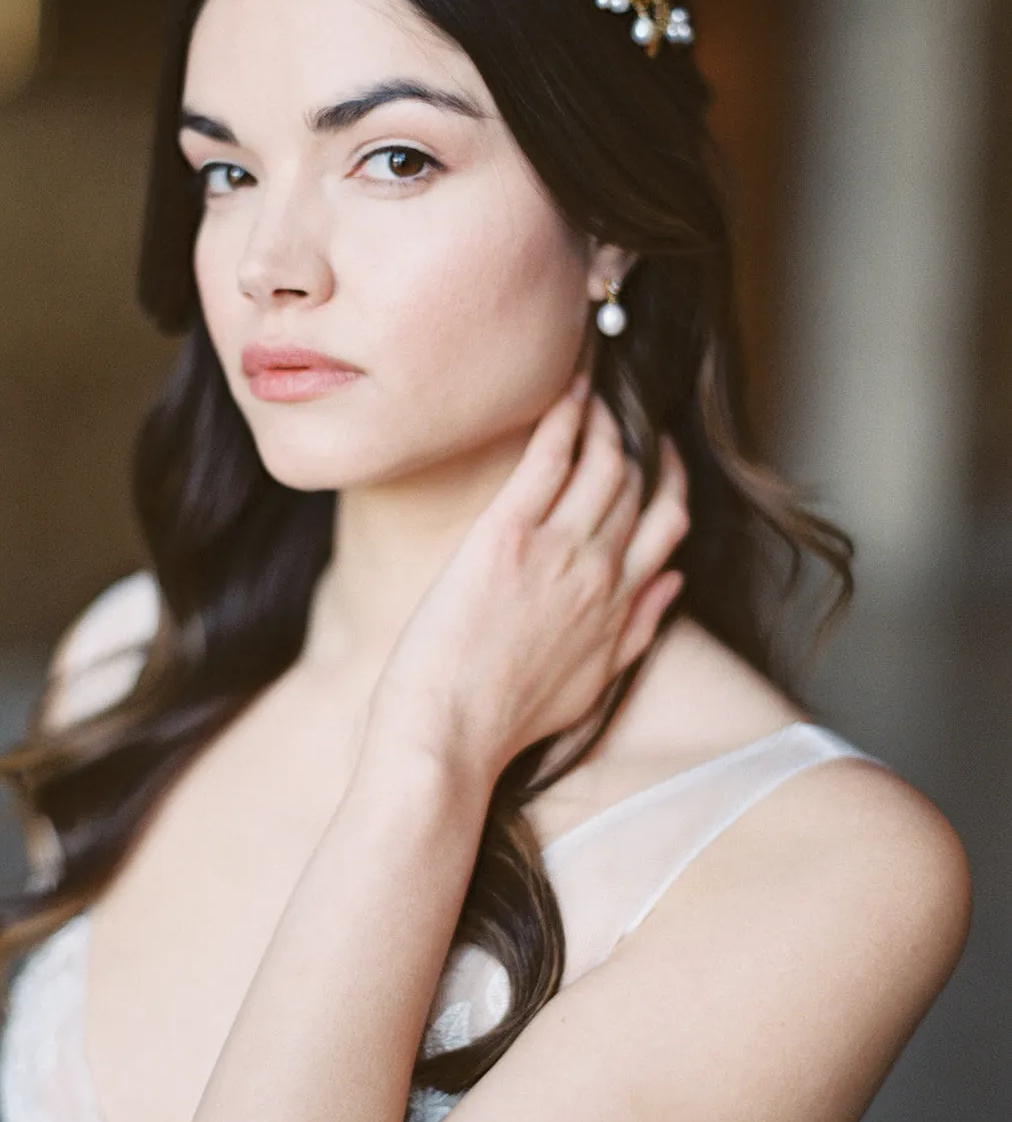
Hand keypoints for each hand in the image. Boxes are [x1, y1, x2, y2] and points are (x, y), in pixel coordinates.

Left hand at [364, 375, 689, 784]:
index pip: (667, 521)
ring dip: (603, 415)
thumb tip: (673, 584)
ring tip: (593, 386)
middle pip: (636, 481)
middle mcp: (602, 571)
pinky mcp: (508, 536)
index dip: (667, 474)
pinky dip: (565, 417)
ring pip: (602, 461)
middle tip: (618, 398)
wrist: (448, 736)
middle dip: (632, 432)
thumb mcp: (593, 681)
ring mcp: (559, 550)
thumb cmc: (506, 717)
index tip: (657, 447)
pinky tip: (567, 388)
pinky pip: (549, 459)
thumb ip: (638, 628)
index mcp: (621, 605)